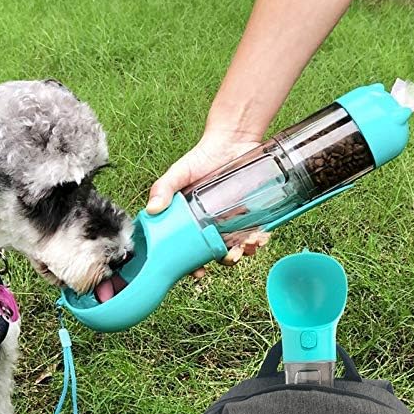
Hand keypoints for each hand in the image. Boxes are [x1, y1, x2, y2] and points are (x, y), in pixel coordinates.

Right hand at [146, 130, 270, 276]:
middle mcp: (210, 225)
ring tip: (249, 245)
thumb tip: (152, 210)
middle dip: (225, 260)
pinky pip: (254, 232)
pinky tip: (261, 237)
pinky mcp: (250, 214)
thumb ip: (164, 188)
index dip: (192, 265)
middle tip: (230, 257)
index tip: (197, 273)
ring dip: (244, 251)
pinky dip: (258, 239)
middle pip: (216, 252)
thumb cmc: (202, 156)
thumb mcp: (179, 172)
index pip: (188, 249)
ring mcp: (231, 221)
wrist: (233, 140)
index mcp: (190, 221)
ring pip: (237, 246)